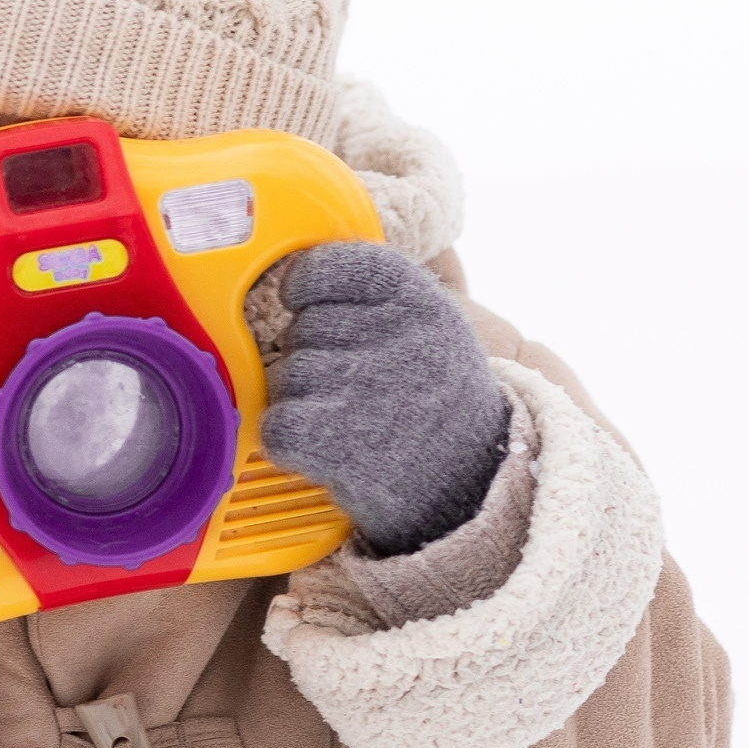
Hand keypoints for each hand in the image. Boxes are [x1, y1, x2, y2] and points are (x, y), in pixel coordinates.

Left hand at [259, 241, 509, 556]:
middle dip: (312, 356)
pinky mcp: (337, 442)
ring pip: (284, 376)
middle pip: (302, 327)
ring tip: (349, 421)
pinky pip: (277, 423)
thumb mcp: (434, 326)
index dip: (307, 281)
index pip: (333, 264)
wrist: (471, 483)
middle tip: (354, 387)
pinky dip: (287, 440)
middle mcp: (393, 338)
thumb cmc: (438, 399)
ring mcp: (364, 389)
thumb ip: (374, 295)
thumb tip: (295, 270)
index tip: (301, 298)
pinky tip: (321, 446)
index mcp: (418, 299)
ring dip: (302, 402)